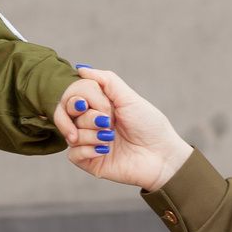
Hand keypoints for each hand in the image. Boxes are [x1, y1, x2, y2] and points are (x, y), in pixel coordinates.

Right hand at [53, 65, 191, 190]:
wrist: (162, 156)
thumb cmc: (149, 125)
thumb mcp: (129, 98)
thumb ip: (106, 81)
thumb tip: (81, 68)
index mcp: (99, 106)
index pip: (73, 97)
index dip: (80, 99)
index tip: (99, 106)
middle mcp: (92, 123)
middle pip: (69, 115)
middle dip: (89, 118)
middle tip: (108, 123)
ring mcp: (90, 143)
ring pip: (71, 134)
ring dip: (92, 135)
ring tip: (111, 138)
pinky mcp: (90, 163)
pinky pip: (73, 155)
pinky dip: (87, 150)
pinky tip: (105, 150)